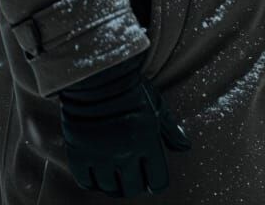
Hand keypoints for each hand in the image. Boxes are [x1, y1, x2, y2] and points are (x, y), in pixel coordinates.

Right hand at [58, 49, 191, 196]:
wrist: (98, 77)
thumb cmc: (132, 89)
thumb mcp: (157, 106)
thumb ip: (171, 130)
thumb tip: (185, 147)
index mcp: (148, 142)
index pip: (157, 181)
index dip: (156, 181)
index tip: (153, 177)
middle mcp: (125, 154)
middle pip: (133, 188)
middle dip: (136, 184)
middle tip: (134, 175)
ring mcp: (101, 156)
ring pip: (109, 188)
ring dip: (115, 184)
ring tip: (116, 173)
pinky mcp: (79, 155)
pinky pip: (86, 182)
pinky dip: (93, 181)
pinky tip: (98, 171)